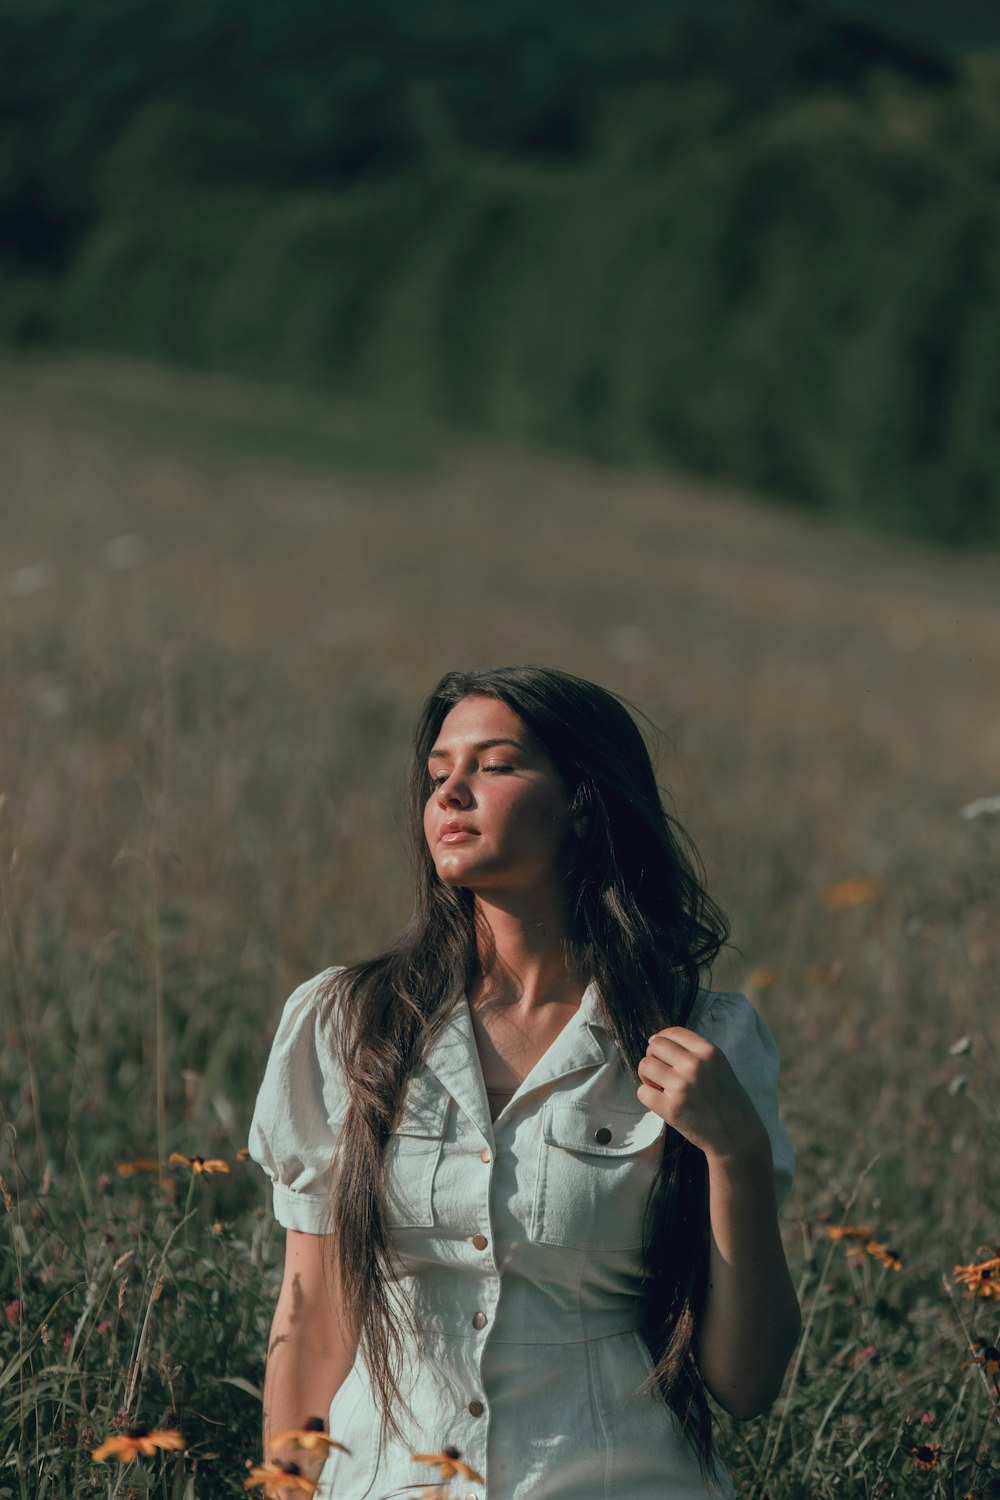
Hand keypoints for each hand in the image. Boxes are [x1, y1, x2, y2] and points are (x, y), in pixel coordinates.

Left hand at [637, 1028, 769, 1168]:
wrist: (737, 1136)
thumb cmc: (727, 1100)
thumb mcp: (719, 1066)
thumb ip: (693, 1052)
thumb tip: (655, 1041)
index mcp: (709, 1052)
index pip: (673, 1032)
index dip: (662, 1040)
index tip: (663, 1052)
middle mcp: (694, 1065)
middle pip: (655, 1046)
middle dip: (654, 1057)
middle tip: (662, 1072)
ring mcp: (681, 1087)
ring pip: (645, 1066)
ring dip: (648, 1076)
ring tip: (661, 1087)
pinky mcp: (671, 1109)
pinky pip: (642, 1092)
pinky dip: (648, 1096)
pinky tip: (661, 1101)